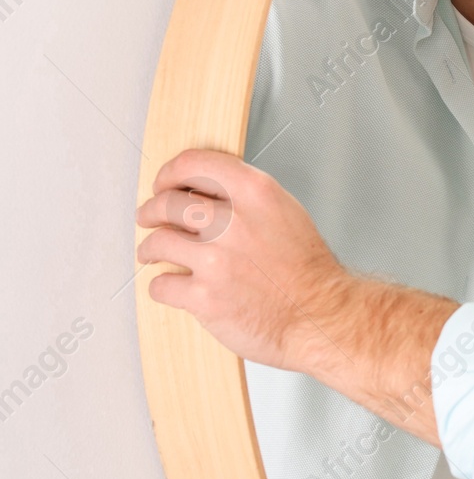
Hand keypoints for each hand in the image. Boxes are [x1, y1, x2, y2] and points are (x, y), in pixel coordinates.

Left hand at [136, 149, 353, 372]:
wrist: (320, 315)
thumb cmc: (307, 269)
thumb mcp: (286, 212)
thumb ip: (246, 198)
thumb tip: (204, 192)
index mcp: (256, 193)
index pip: (194, 164)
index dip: (170, 173)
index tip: (163, 183)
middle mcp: (233, 222)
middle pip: (167, 203)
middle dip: (151, 210)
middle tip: (148, 216)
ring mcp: (216, 260)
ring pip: (157, 242)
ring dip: (150, 248)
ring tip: (153, 252)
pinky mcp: (204, 297)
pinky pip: (160, 284)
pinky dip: (162, 285)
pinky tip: (172, 285)